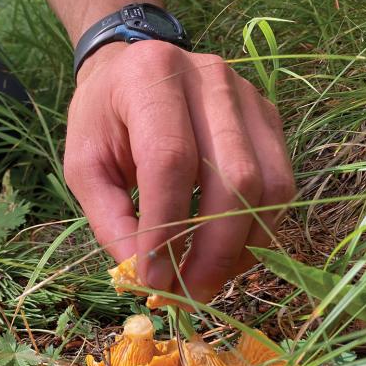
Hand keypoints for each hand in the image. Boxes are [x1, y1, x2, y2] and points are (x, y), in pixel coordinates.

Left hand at [64, 41, 294, 303]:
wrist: (133, 70)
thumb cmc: (102, 121)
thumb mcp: (84, 167)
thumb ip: (109, 219)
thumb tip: (146, 276)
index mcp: (150, 78)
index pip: (170, 162)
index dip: (166, 229)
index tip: (154, 281)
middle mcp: (210, 78)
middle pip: (233, 178)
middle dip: (213, 251)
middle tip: (189, 295)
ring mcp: (248, 97)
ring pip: (269, 186)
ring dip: (243, 247)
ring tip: (209, 280)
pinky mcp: (269, 118)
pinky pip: (281, 183)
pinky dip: (259, 229)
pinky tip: (229, 253)